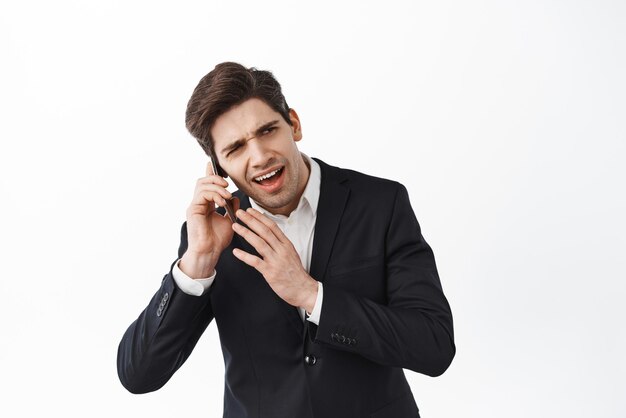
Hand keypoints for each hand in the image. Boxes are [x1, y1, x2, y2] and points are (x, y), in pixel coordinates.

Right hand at [180, 162, 239, 278]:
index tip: (217, 167)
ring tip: (227, 195)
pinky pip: (202, 194)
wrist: (210, 252)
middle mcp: (199, 203)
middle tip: (227, 184)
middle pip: (202, 181)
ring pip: (201, 184)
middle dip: (215, 178)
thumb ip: (231, 208)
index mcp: (206, 205)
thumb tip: (235, 198)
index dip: (211, 174)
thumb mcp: (229, 221)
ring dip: (217, 187)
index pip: (207, 185)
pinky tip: (222, 201)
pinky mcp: (192, 209)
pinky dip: (214, 194)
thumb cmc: (218, 240)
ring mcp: (194, 206)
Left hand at [231, 208, 317, 311]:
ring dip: (246, 233)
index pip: (272, 226)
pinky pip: (255, 262)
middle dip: (251, 220)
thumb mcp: (291, 253)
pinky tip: (236, 252)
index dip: (260, 217)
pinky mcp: (270, 272)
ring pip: (259, 243)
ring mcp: (276, 261)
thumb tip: (270, 233)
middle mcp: (281, 250)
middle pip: (264, 231)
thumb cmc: (295, 272)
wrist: (303, 289)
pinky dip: (244, 256)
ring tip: (235, 226)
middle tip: (239, 213)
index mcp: (286, 244)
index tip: (250, 210)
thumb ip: (280, 243)